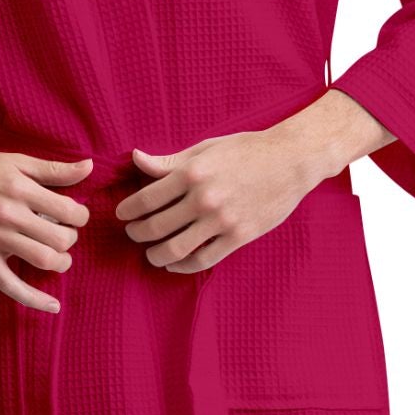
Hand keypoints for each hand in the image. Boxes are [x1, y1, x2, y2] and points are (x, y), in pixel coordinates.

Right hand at [0, 137, 92, 312]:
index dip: (80, 215)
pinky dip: (33, 298)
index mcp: (20, 189)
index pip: (69, 210)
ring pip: (43, 260)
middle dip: (71, 238)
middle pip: (60, 238)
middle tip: (64, 232)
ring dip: (61, 262)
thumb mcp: (15, 161)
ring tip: (59, 255)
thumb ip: (53, 169)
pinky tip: (53, 306)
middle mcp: (8, 215)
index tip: (74, 215)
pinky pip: (9, 285)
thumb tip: (89, 168)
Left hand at [114, 127, 327, 273]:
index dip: (128, 211)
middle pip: (156, 226)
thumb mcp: (206, 149)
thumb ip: (170, 161)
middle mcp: (203, 198)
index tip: (122, 215)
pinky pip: (203, 259)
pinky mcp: (239, 236)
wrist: (291, 160)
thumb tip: (137, 159)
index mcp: (192, 172)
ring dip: (156, 255)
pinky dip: (183, 266)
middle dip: (137, 233)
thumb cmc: (247, 150)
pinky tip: (174, 264)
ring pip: (176, 248)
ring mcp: (222, 220)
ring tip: (150, 254)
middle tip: (133, 233)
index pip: (147, 198)